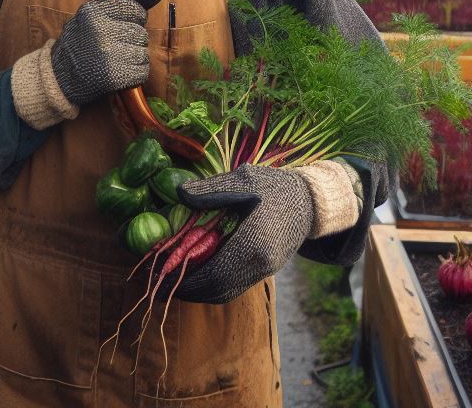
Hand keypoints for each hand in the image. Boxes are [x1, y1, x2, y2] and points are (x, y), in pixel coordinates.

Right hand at [50, 0, 163, 106]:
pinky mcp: (112, 76)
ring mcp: (107, 54)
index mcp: (94, 11)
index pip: (135, 9)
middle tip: (117, 47)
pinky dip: (136, 74)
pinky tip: (122, 74)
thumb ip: (123, 4)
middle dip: (134, 41)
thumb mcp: (93, 16)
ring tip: (118, 61)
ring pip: (143, 53)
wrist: (58, 76)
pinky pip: (141, 72)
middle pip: (140, 33)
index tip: (122, 27)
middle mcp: (100, 30)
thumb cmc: (81, 42)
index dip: (133, 20)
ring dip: (136, 59)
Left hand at [174, 164, 314, 303]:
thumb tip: (179, 193)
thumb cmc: (274, 186)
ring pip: (226, 292)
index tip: (161, 275)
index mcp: (254, 241)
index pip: (213, 272)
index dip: (185, 278)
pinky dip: (214, 285)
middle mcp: (260, 263)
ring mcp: (265, 270)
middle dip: (187, 289)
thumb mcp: (243, 179)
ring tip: (175, 282)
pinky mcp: (266, 271)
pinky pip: (235, 286)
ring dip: (199, 291)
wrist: (310, 201)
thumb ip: (211, 189)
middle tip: (161, 283)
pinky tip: (198, 275)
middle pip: (217, 289)